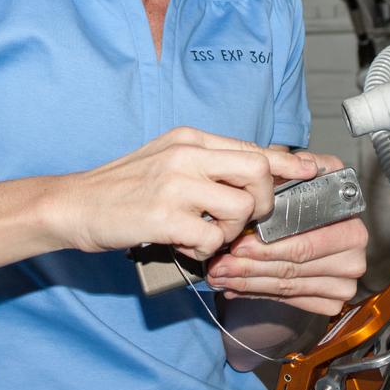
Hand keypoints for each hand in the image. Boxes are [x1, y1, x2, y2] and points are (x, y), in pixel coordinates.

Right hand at [52, 127, 318, 259]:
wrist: (73, 204)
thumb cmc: (121, 187)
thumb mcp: (166, 160)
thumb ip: (207, 164)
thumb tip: (253, 176)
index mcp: (190, 139)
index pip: (254, 146)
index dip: (291, 162)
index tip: (315, 170)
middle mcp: (187, 155)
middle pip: (258, 170)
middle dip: (262, 202)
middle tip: (243, 220)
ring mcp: (175, 183)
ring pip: (240, 207)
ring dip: (229, 231)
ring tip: (203, 234)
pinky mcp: (164, 215)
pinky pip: (211, 238)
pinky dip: (204, 249)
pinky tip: (183, 244)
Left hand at [205, 152, 368, 315]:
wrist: (310, 229)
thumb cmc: (303, 201)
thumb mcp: (303, 177)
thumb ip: (302, 166)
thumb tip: (304, 165)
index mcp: (351, 226)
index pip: (304, 243)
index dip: (268, 247)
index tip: (238, 244)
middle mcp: (353, 256)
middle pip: (293, 268)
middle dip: (250, 267)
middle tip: (220, 264)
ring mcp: (344, 282)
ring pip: (287, 286)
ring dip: (248, 282)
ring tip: (220, 275)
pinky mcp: (331, 301)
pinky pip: (290, 300)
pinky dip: (257, 293)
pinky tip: (236, 286)